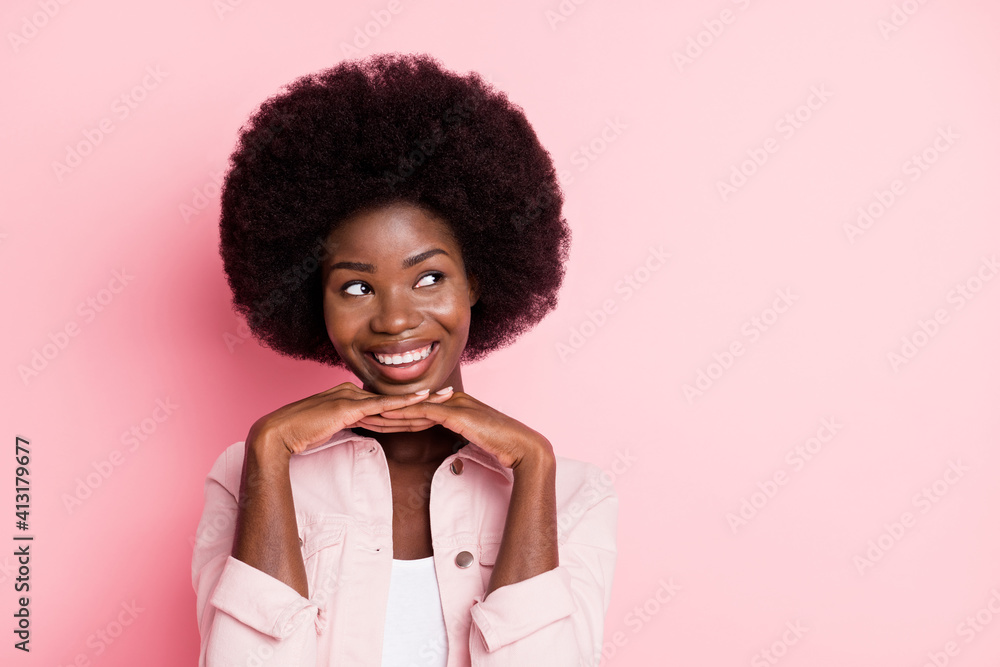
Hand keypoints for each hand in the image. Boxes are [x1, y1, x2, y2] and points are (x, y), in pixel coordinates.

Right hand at [246, 382, 452, 458]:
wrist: (276, 434)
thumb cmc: (298, 434)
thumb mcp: (329, 429)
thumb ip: (346, 427)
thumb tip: (359, 430)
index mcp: (348, 397)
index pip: (385, 403)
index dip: (410, 404)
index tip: (431, 404)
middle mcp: (352, 392)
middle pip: (394, 401)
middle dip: (424, 400)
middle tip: (451, 395)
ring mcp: (350, 398)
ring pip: (393, 403)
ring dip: (422, 401)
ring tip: (447, 398)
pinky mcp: (348, 407)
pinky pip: (382, 406)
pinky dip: (404, 403)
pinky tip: (423, 400)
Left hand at [361, 389, 553, 469]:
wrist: (521, 445)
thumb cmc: (502, 444)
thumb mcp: (475, 438)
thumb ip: (461, 436)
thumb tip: (452, 444)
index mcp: (457, 404)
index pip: (421, 406)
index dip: (399, 410)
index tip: (378, 413)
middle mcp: (454, 399)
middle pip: (414, 403)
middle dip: (389, 407)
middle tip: (364, 408)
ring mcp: (456, 404)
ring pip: (416, 406)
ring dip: (390, 408)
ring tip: (366, 409)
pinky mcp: (457, 413)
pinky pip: (425, 412)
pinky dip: (404, 412)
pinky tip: (386, 413)